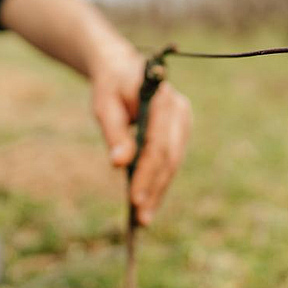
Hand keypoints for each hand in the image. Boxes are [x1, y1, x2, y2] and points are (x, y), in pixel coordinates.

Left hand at [91, 51, 191, 225]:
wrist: (123, 69)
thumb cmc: (110, 86)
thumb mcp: (104, 106)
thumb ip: (114, 133)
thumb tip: (119, 165)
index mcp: (161, 99)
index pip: (158, 144)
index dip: (147, 174)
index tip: (133, 199)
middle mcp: (179, 110)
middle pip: (169, 158)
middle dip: (154, 189)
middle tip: (140, 218)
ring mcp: (183, 121)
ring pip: (173, 163)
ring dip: (158, 191)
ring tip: (143, 219)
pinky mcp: (180, 132)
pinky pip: (171, 160)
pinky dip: (159, 182)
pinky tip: (148, 202)